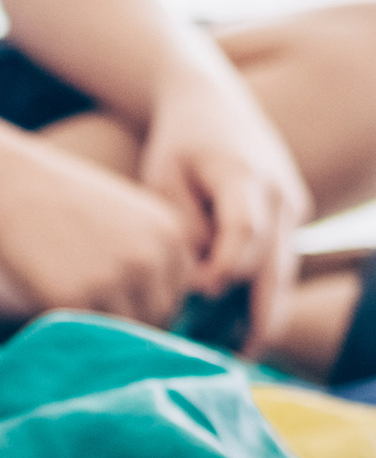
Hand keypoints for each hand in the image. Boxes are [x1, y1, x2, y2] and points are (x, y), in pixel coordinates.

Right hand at [0, 128, 199, 327]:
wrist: (2, 181)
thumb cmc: (57, 196)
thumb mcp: (125, 212)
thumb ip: (150, 252)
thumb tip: (160, 310)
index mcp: (170, 233)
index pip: (179, 291)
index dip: (149, 298)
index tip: (117, 292)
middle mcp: (151, 258)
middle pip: (161, 316)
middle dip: (131, 317)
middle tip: (93, 304)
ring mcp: (115, 280)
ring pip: (126, 331)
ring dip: (104, 326)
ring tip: (73, 300)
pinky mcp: (75, 299)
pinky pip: (85, 333)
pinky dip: (72, 325)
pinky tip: (50, 296)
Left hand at [140, 66, 308, 350]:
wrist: (213, 101)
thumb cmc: (178, 142)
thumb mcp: (164, 177)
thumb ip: (181, 225)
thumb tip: (200, 278)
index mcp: (245, 178)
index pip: (245, 234)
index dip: (224, 269)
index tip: (199, 296)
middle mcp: (281, 194)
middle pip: (276, 264)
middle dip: (258, 314)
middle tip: (235, 356)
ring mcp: (294, 205)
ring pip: (285, 270)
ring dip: (267, 312)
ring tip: (241, 353)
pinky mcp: (294, 215)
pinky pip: (282, 261)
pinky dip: (266, 293)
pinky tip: (244, 327)